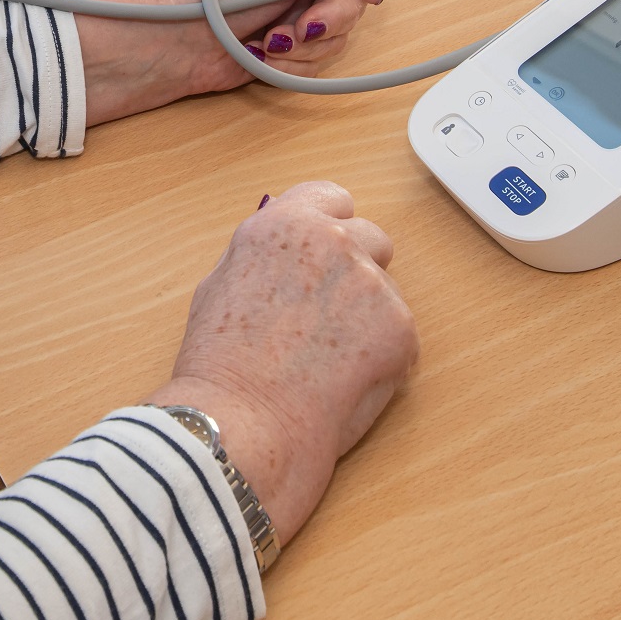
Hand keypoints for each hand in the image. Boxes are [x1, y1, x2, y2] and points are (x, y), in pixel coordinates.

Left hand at [73, 0, 392, 124]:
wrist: (173, 39)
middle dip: (328, 18)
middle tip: (298, 25)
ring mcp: (293, 12)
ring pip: (338, 35)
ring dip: (304, 45)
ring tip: (266, 41)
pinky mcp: (283, 48)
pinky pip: (316, 62)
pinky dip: (292, 64)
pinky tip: (260, 55)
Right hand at [148, 182, 417, 546]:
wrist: (243, 421)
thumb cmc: (219, 365)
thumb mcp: (220, 284)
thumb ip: (262, 256)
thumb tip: (287, 253)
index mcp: (281, 223)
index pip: (332, 198)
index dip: (330, 228)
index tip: (325, 254)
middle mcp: (330, 240)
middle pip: (369, 237)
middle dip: (357, 269)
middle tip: (330, 316)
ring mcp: (369, 281)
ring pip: (386, 289)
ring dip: (370, 313)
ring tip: (329, 359)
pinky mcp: (399, 326)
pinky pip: (401, 334)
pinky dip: (383, 357)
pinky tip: (344, 381)